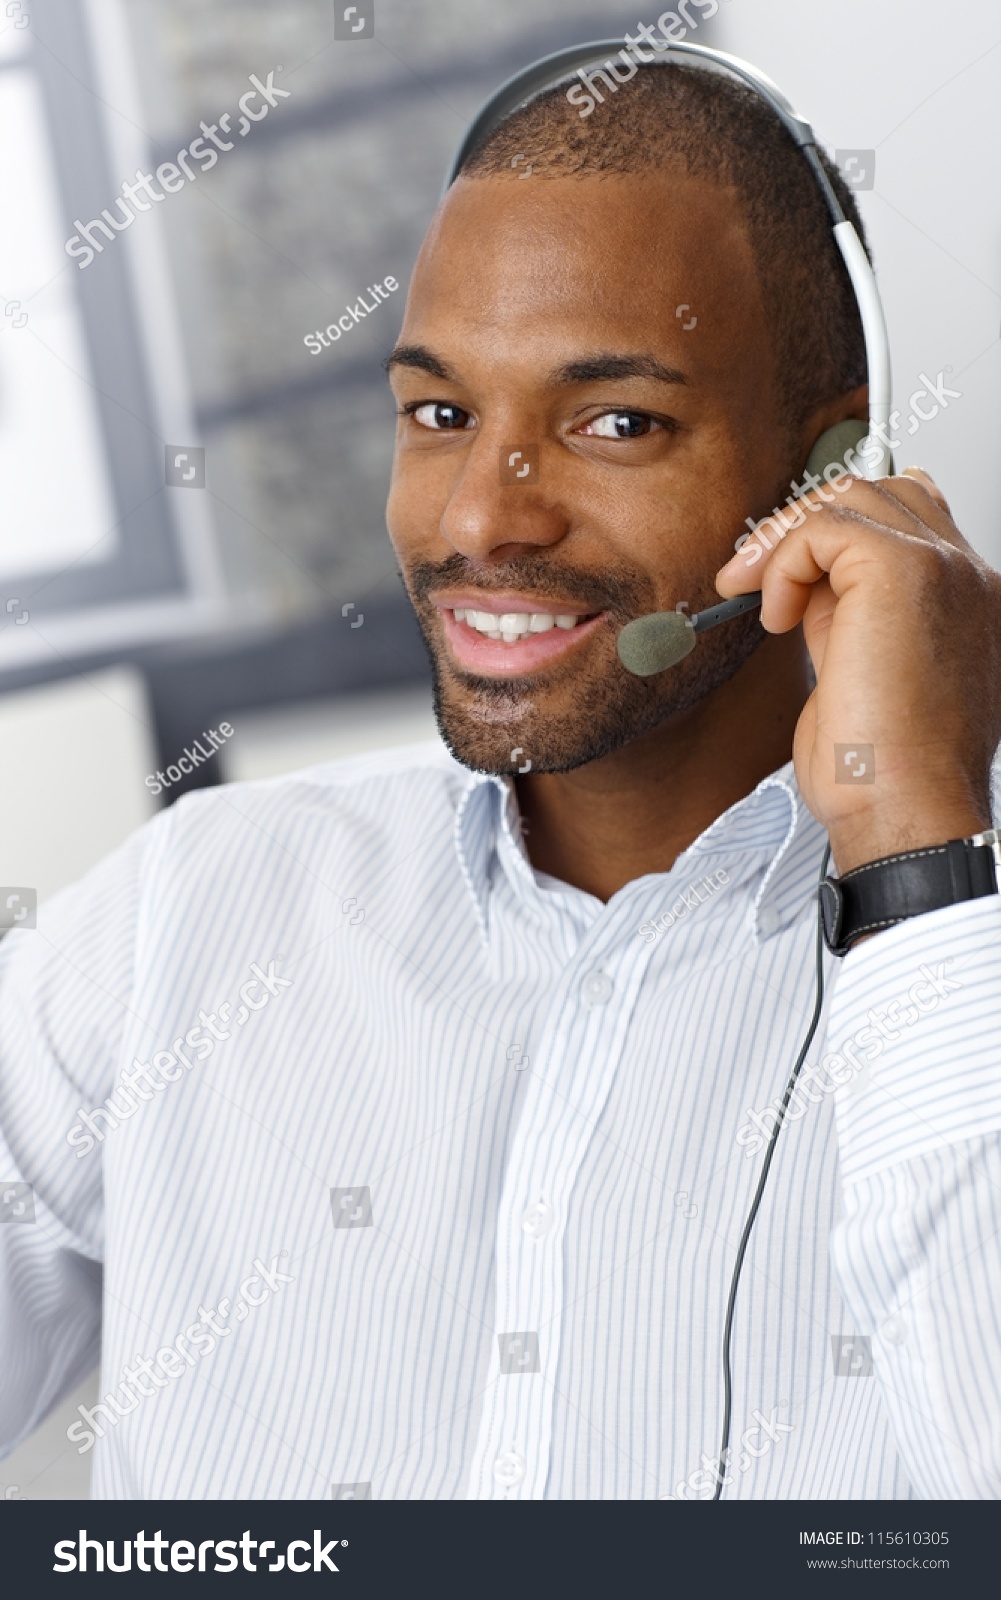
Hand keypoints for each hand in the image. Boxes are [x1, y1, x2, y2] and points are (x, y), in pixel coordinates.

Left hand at [715, 468, 1000, 873]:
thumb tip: (801, 586)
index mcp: (963, 598)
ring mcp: (942, 566)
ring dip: (786, 540)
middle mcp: (963, 575)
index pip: (908, 518)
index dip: (835, 537)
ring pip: (850, 497)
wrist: (904, 807)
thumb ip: (841, 617)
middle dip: (803, 527)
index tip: (784, 584)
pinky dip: (782, 563)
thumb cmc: (886, 769)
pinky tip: (776, 616)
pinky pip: (824, 525)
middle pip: (878, 492)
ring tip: (757, 596)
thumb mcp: (858, 670)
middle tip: (753, 578)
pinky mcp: (903, 569)